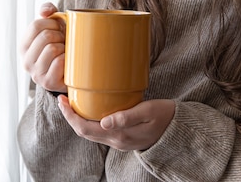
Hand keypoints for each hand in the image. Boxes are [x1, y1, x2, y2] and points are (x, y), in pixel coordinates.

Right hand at [19, 2, 66, 92]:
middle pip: (45, 36)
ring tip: (66, 51)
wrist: (72, 72)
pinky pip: (60, 62)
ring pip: (53, 48)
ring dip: (65, 47)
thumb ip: (47, 11)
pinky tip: (68, 61)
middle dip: (60, 34)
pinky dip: (68, 58)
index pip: (36, 25)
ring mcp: (36, 74)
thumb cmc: (61, 45)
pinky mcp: (48, 82)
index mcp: (24, 46)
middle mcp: (26, 61)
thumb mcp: (52, 26)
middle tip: (65, 40)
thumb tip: (46, 11)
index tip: (60, 28)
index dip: (52, 23)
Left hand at [58, 95, 174, 150]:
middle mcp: (116, 141)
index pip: (85, 128)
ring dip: (79, 119)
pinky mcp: (123, 137)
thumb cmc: (164, 116)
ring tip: (73, 102)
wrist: (178, 129)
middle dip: (70, 116)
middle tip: (62, 98)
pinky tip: (90, 109)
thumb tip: (104, 122)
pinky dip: (90, 120)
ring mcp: (119, 141)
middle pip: (84, 132)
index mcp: (119, 135)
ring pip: (90, 132)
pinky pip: (99, 131)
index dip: (70, 116)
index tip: (62, 100)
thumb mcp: (148, 111)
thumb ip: (127, 117)